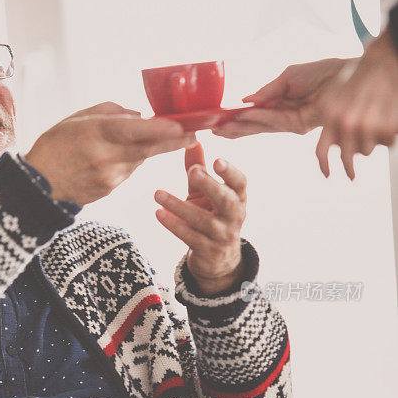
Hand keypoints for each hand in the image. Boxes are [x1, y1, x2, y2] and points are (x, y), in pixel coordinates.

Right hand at [24, 102, 194, 204]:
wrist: (37, 186)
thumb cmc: (54, 146)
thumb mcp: (76, 119)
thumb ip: (110, 112)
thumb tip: (138, 114)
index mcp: (96, 134)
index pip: (135, 131)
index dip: (161, 129)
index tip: (182, 125)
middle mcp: (106, 157)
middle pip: (148, 148)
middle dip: (173, 141)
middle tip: (194, 134)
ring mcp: (110, 177)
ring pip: (140, 159)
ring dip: (148, 148)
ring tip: (144, 138)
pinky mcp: (111, 190)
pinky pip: (129, 171)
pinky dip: (131, 161)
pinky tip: (119, 156)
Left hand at [154, 142, 246, 294]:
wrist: (217, 259)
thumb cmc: (211, 215)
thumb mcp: (206, 192)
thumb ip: (199, 167)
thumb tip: (192, 138)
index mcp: (238, 198)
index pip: (240, 183)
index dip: (230, 172)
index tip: (217, 160)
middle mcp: (234, 216)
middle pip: (226, 201)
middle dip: (210, 186)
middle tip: (193, 173)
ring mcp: (222, 235)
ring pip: (202, 221)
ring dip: (179, 206)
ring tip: (157, 194)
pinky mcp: (208, 250)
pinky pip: (190, 237)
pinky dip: (173, 225)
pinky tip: (158, 213)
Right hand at [212, 58, 348, 138]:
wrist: (344, 73)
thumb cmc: (320, 72)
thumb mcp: (287, 77)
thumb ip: (267, 91)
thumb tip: (245, 101)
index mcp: (279, 104)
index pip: (254, 114)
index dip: (236, 118)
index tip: (218, 121)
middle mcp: (284, 116)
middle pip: (255, 126)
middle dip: (234, 129)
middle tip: (212, 132)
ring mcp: (291, 123)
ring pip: (261, 127)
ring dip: (240, 128)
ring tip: (221, 130)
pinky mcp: (300, 125)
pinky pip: (274, 121)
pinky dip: (258, 119)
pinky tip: (242, 118)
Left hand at [315, 28, 397, 179]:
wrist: (384, 61)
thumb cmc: (361, 76)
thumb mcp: (336, 96)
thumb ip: (332, 120)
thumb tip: (335, 146)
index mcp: (330, 115)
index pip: (322, 151)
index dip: (324, 167)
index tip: (328, 175)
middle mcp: (347, 123)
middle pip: (349, 157)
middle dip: (350, 165)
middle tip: (352, 174)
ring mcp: (368, 126)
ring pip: (368, 151)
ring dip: (371, 143)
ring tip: (375, 124)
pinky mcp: (387, 126)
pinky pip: (387, 142)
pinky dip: (388, 135)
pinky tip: (387, 119)